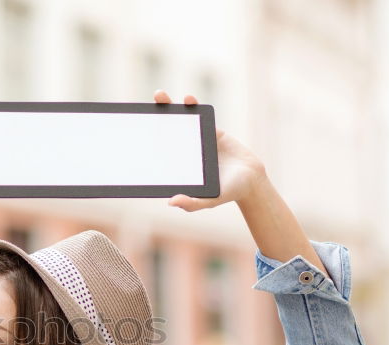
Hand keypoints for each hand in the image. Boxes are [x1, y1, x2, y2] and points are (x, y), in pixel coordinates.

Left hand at [152, 90, 266, 210]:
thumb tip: (171, 202)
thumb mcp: (209, 201)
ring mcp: (197, 138)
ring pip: (179, 119)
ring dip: (169, 106)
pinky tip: (187, 99)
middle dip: (154, 118)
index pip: (159, 152)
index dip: (147, 143)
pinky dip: (192, 105)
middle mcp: (184, 150)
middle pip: (165, 131)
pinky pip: (199, 115)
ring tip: (159, 95)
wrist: (252, 180)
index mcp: (179, 166)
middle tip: (144, 110)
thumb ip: (192, 203)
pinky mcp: (211, 130)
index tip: (136, 134)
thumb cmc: (227, 193)